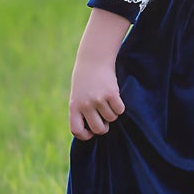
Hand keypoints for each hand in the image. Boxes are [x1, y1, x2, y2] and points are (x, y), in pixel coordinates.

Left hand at [68, 6, 129, 138]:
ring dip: (112, 113)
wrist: (94, 58)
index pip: (77, 130)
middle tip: (105, 119)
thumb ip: (82, 111)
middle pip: (99, 129)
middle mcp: (85, 104)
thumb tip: (94, 130)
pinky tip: (115, 98)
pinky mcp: (111, 93)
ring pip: (111, 118)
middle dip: (104, 127)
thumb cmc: (85, 78)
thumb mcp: (78, 95)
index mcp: (74, 106)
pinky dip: (120, 107)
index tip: (90, 132)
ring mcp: (98, 99)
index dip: (85, 135)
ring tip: (108, 102)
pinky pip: (120, 110)